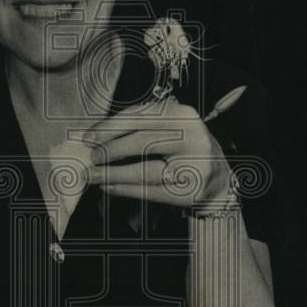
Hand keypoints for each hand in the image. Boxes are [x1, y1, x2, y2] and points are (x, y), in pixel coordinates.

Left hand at [85, 95, 231, 206]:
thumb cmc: (184, 149)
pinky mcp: (190, 191)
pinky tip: (108, 187)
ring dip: (113, 173)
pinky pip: (151, 191)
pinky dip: (125, 189)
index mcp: (182, 115)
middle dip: (110, 150)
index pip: (140, 117)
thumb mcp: (168, 129)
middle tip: (91, 158)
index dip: (110, 127)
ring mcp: (194, 165)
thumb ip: (138, 127)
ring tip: (93, 175)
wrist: (217, 178)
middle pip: (142, 142)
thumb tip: (97, 136)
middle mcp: (192, 137)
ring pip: (145, 170)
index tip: (88, 137)